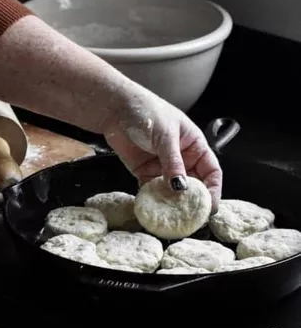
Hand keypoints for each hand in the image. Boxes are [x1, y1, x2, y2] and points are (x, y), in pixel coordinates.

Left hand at [104, 88, 221, 208]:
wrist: (114, 109)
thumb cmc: (145, 111)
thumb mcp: (165, 135)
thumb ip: (173, 162)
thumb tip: (181, 187)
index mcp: (194, 146)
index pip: (211, 172)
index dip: (213, 189)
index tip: (209, 205)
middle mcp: (182, 159)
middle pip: (194, 186)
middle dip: (194, 202)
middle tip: (192, 218)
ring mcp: (163, 168)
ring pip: (173, 192)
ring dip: (173, 204)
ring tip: (172, 217)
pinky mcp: (144, 174)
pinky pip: (153, 191)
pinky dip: (154, 200)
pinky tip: (154, 208)